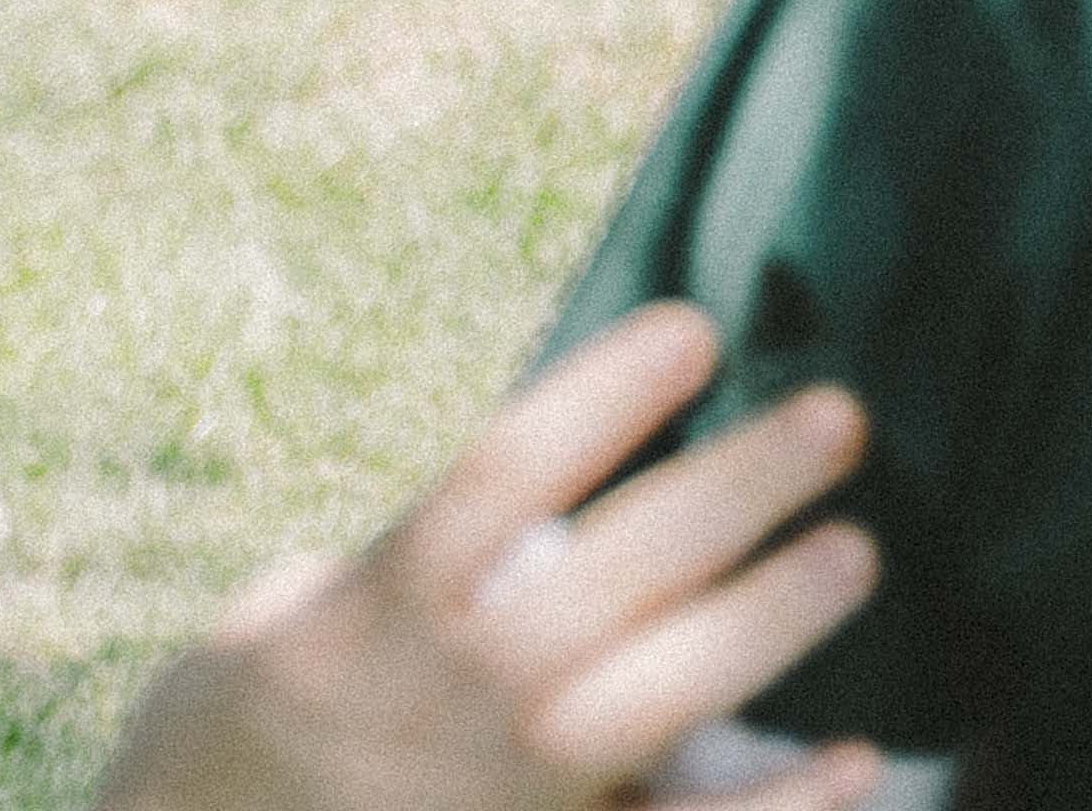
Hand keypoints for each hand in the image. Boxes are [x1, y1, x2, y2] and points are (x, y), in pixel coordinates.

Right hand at [93, 307, 894, 810]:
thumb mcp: (280, 629)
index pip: (508, 471)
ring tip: (854, 550)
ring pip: (657, 699)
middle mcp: (450, 697)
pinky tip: (856, 759)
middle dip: (736, 487)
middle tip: (838, 417)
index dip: (606, 393)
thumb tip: (522, 493)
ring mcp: (499, 797)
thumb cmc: (235, 749)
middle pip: (617, 569)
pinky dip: (774, 809)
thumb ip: (398, 564)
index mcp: (376, 612)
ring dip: (765, 622)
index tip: (696, 329)